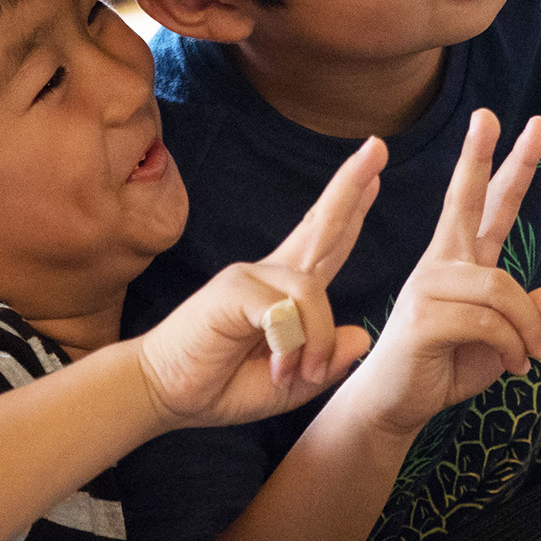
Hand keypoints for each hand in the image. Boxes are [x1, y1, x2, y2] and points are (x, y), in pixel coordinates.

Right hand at [137, 138, 387, 428]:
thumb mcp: (289, 384)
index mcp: (284, 292)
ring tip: (300, 374)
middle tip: (378, 147)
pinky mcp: (232, 289)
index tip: (375, 176)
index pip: (327, 242)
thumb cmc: (219, 386)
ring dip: (316, 340)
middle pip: (321, 224)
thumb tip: (364, 336)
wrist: (161, 393)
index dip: (352, 210)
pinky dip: (290, 345)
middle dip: (351, 184)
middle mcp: (268, 274)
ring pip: (312, 291)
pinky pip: (284, 310)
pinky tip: (276, 366)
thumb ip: (327, 364)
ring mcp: (248, 277)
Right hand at [350, 110, 540, 437]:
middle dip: (486, 157)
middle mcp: (441, 265)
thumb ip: (531, 316)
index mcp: (459, 263)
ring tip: (533, 356)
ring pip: (503, 288)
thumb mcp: (504, 342)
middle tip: (502, 117)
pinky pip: (489, 321)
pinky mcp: (424, 317)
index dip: (508, 165)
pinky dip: (513, 346)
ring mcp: (428, 287)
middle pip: (468, 201)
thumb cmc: (444, 368)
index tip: (532, 126)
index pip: (488, 206)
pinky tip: (515, 366)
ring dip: (529, 329)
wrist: (396, 406)